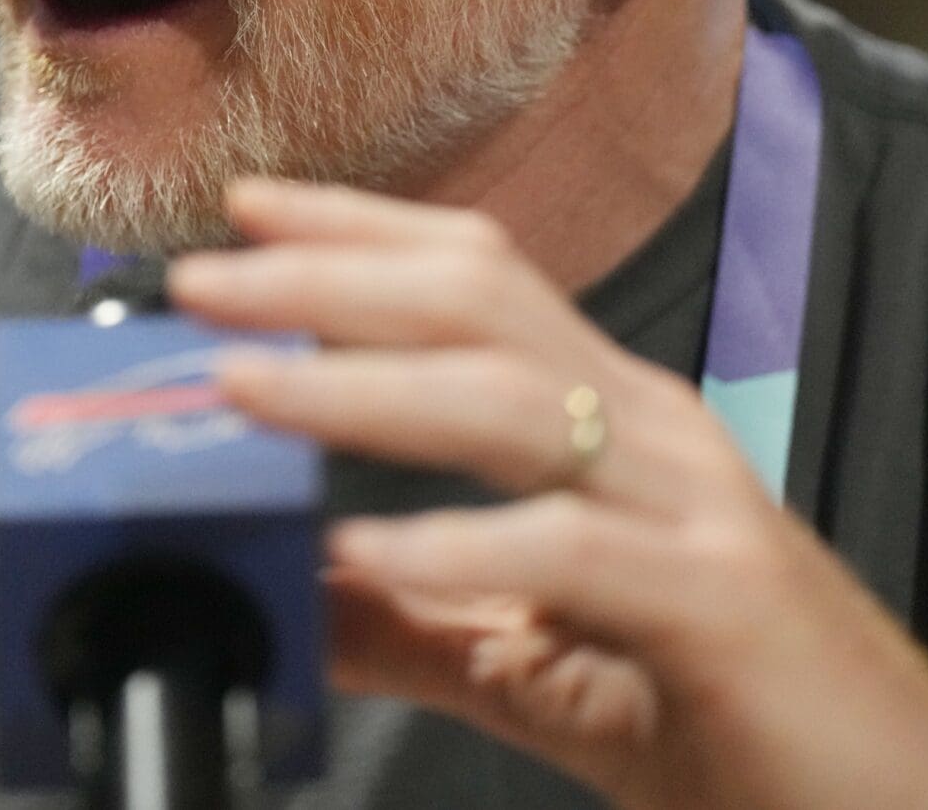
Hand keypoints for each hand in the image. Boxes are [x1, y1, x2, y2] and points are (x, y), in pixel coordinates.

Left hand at [168, 181, 927, 809]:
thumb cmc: (727, 718)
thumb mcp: (534, 660)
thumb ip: (411, 621)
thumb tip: (283, 591)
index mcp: (611, 420)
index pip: (475, 278)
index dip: (357, 230)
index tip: (242, 210)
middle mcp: (650, 431)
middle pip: (478, 305)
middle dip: (329, 276)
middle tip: (201, 275)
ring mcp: (690, 506)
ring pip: (512, 400)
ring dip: (362, 386)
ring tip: (245, 389)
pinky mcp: (716, 604)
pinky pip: (572, 551)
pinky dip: (464, 545)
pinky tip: (371, 550)